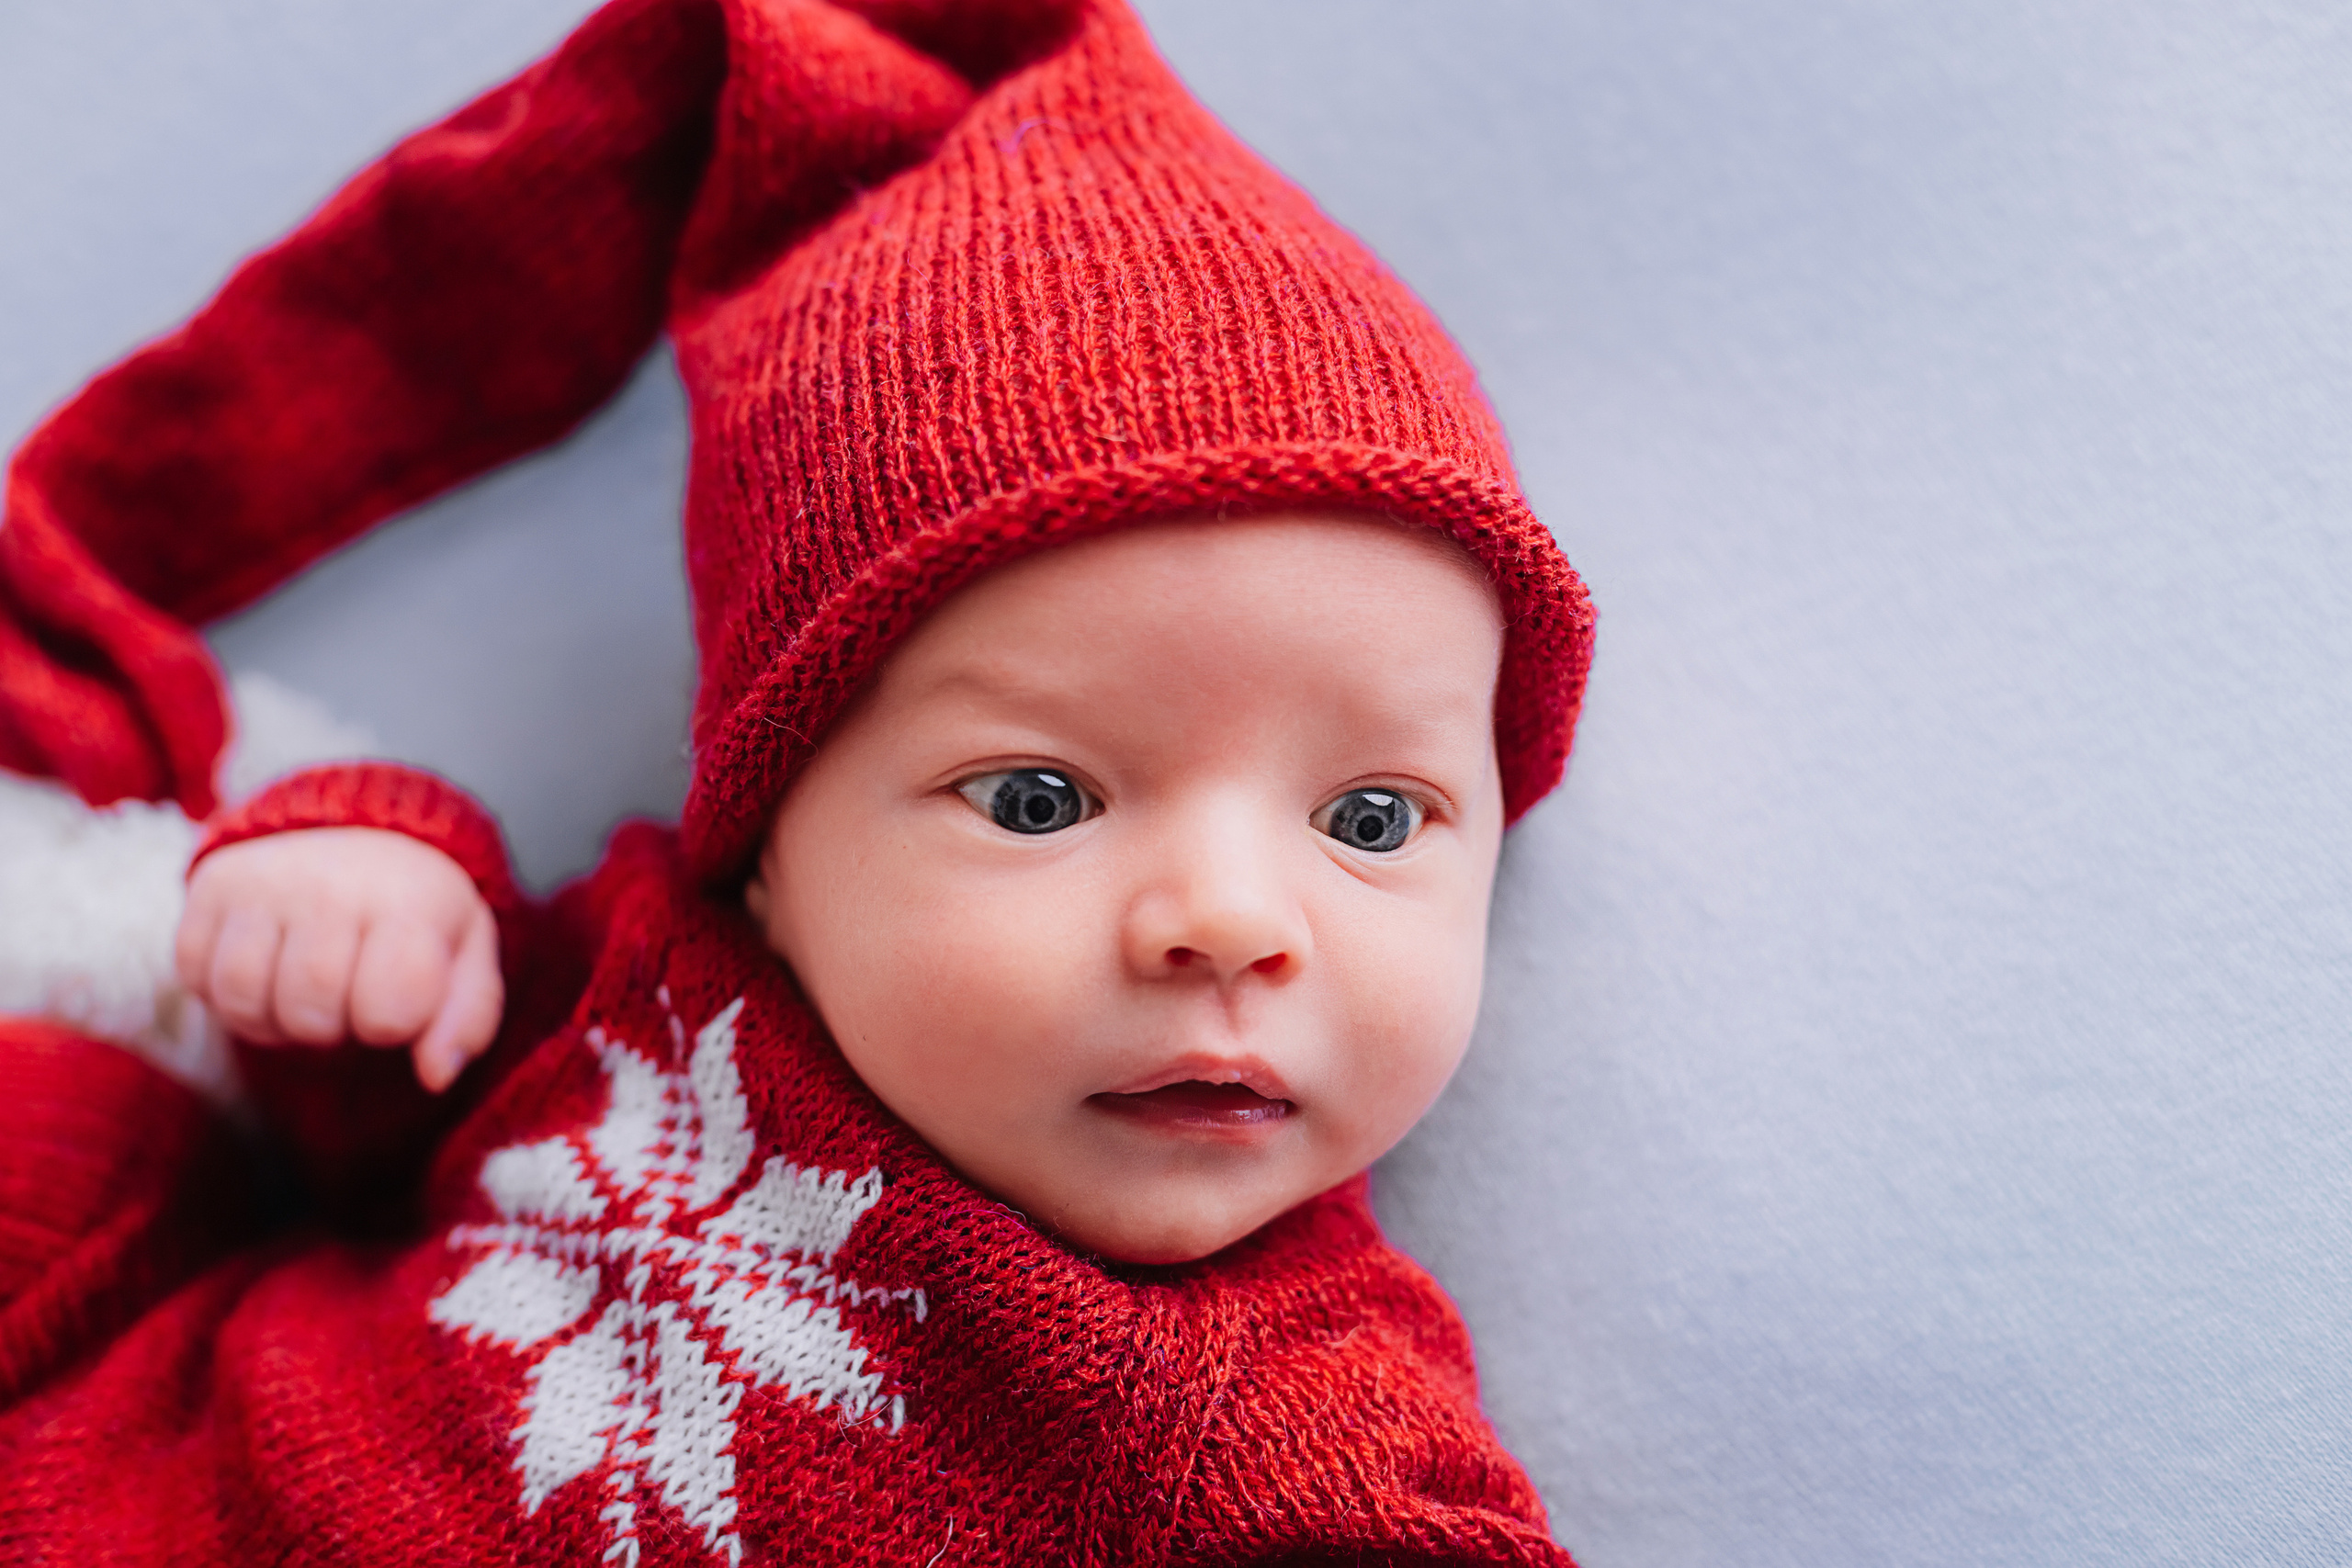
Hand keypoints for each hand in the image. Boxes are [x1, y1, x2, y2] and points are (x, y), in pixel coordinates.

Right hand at [176, 827, 503, 1091]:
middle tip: (345, 994)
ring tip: (301, 991)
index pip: (387, 1012)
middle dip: (329, 1028)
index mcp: (408, 902)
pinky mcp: (212, 884)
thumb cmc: (415, 908)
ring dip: (270, 1019)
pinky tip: (263, 968)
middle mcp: (331, 884)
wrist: (360, 825)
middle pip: (309, 1012)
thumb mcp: (464, 953)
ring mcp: (264, 881)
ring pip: (242, 998)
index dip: (391, 1024)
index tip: (397, 996)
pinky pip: (195, 975)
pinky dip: (223, 992)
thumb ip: (467, 1019)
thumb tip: (437, 1077)